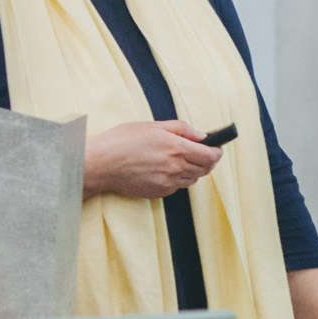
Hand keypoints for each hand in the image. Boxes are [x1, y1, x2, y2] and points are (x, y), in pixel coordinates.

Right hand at [82, 120, 221, 199]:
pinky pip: (177, 187)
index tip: (216, 148)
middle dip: (207, 161)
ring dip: (192, 170)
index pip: (211, 156)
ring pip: (192, 179)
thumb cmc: (122, 140)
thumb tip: (201, 136)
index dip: (217, 152)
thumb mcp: (153, 126)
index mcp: (176, 148)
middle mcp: (175, 168)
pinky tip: (164, 169)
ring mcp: (167, 182)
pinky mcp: (158, 192)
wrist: (100, 164)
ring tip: (179, 160)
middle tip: (200, 153)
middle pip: (204, 169)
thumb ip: (182, 129)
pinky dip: (177, 178)